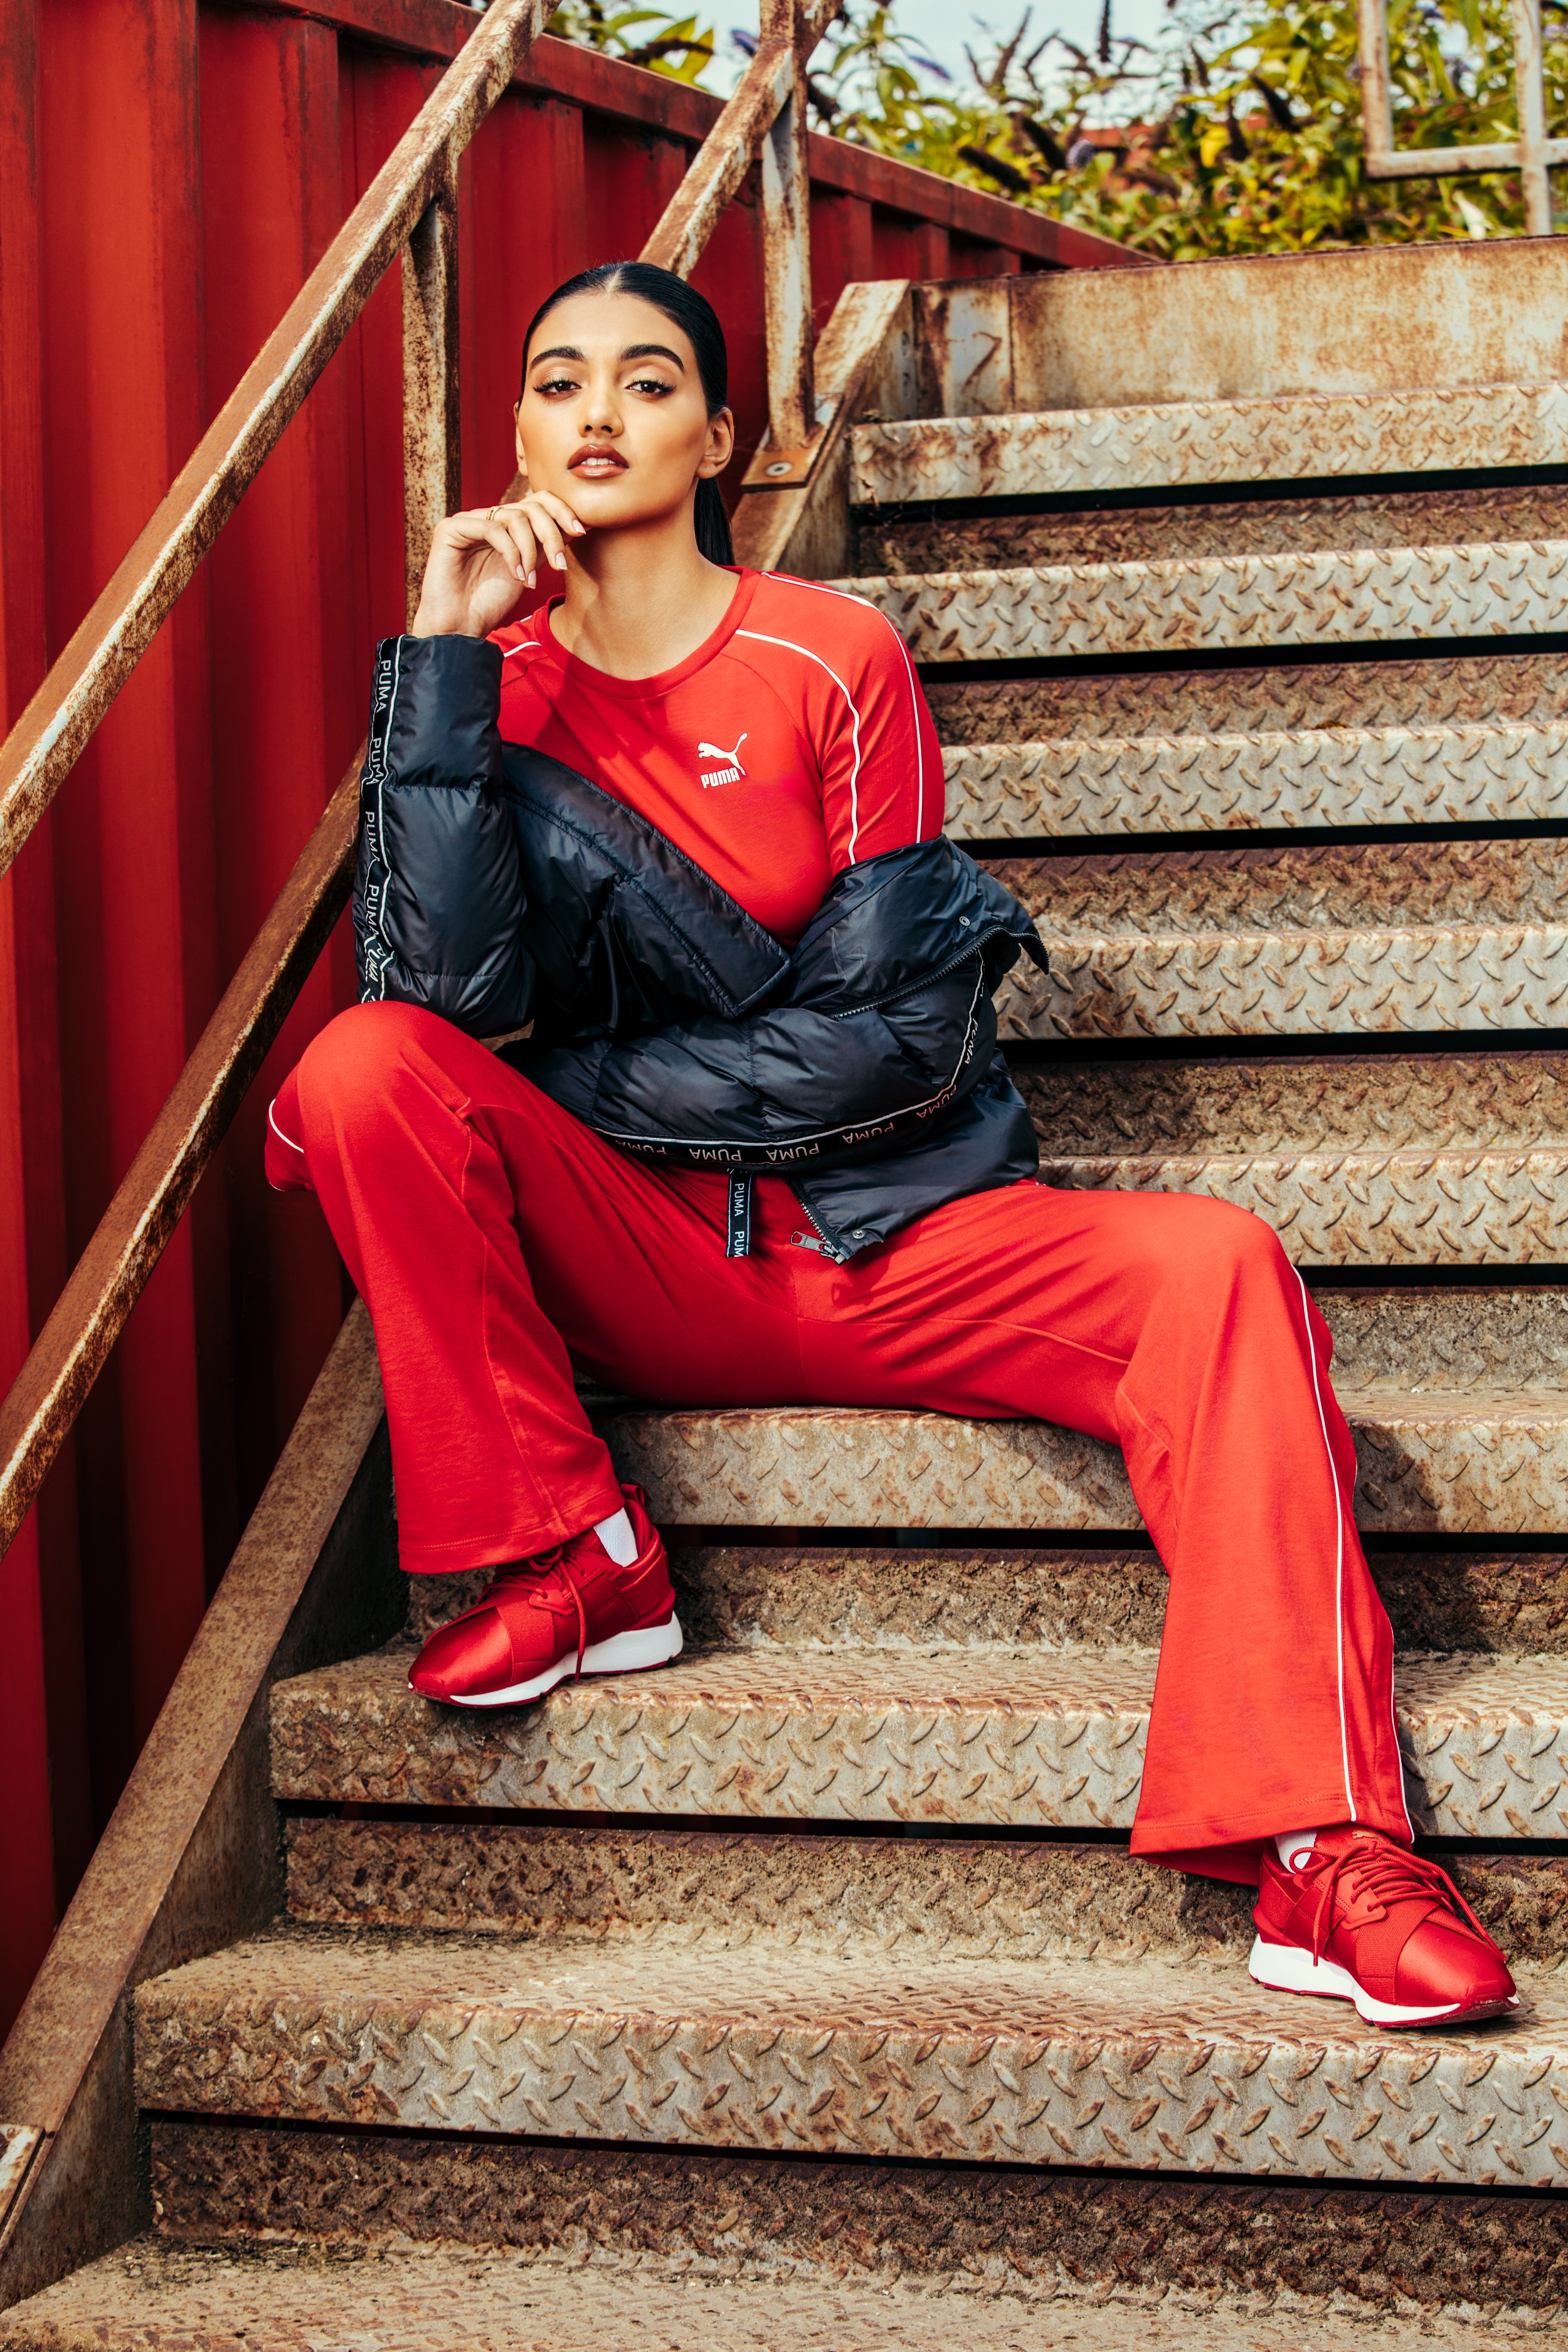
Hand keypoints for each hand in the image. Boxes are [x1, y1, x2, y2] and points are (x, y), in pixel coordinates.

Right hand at [409, 489, 586, 637]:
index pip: (537, 501)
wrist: (460, 627)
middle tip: (560, 564)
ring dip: (531, 550)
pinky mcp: (450, 529)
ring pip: (514, 516)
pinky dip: (511, 553)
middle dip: (551, 534)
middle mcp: (485, 517)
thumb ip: (544, 546)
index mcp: (503, 524)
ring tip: (530, 579)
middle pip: (529, 506)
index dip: (561, 511)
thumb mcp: (529, 569)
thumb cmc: (490, 603)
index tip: (581, 532)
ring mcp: (467, 520)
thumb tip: (577, 526)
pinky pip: (493, 529)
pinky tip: (516, 575)